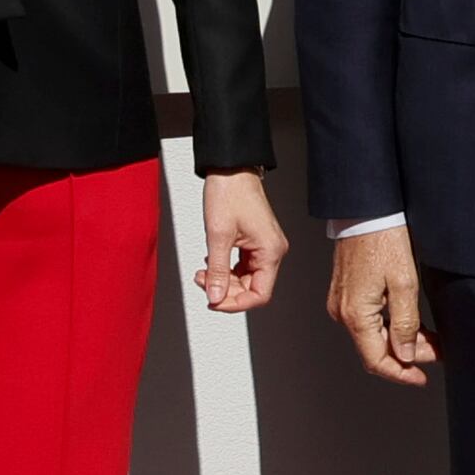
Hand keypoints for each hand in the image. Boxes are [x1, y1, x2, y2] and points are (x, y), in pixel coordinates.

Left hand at [193, 170, 285, 313]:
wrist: (231, 171)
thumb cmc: (229, 194)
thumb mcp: (218, 236)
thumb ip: (218, 271)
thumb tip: (215, 297)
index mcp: (270, 251)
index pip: (260, 294)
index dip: (236, 303)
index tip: (214, 301)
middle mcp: (272, 251)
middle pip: (251, 288)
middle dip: (224, 289)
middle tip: (202, 281)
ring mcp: (264, 247)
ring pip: (245, 278)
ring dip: (223, 280)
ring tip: (203, 272)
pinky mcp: (255, 242)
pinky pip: (242, 267)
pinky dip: (225, 269)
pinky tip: (211, 264)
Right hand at [329, 224, 437, 385]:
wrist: (367, 212)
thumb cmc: (384, 241)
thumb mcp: (404, 283)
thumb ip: (405, 323)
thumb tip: (404, 355)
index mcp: (355, 315)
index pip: (377, 360)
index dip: (401, 374)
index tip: (422, 379)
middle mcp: (343, 313)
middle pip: (377, 349)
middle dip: (408, 356)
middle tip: (438, 352)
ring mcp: (343, 304)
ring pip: (375, 335)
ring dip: (402, 341)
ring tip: (432, 339)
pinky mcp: (348, 294)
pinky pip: (370, 321)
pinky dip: (391, 327)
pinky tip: (412, 325)